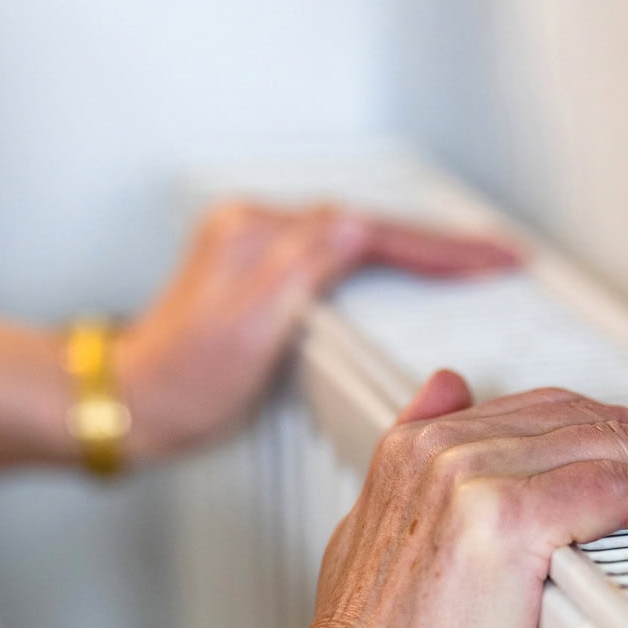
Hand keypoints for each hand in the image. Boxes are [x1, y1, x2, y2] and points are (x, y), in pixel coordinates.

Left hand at [116, 200, 518, 459]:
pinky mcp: (259, 273)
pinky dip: (378, 260)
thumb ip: (301, 268)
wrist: (129, 404)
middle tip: (498, 257)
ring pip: (355, 236)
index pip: (370, 230)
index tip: (492, 257)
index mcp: (261, 235)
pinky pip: (335, 253)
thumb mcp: (247, 327)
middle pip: (370, 226)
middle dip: (438, 241)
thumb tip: (353, 224)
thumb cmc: (180, 382)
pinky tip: (400, 271)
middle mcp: (258, 230)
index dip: (438, 246)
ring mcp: (257, 249)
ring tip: (466, 262)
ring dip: (413, 247)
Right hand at [277, 371, 627, 627]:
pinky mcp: (502, 521)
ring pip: (610, 443)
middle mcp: (443, 449)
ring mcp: (471, 479)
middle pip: (586, 417)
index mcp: (416, 448)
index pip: (544, 412)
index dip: (618, 422)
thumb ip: (415, 469)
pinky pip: (613, 488)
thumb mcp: (373, 535)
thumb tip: (447, 393)